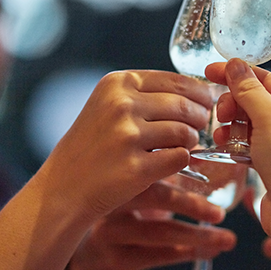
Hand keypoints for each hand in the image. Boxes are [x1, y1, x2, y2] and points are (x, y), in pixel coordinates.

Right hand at [38, 70, 212, 222]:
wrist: (63, 188)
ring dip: (190, 142)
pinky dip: (181, 161)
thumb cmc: (93, 145)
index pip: (176, 81)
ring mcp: (127, 137)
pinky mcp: (135, 168)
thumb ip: (147, 94)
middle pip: (185, 107)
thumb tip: (201, 93)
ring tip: (179, 146)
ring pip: (186, 133)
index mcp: (117, 83)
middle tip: (199, 128)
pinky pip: (181, 158)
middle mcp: (121, 105)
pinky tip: (170, 162)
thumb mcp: (109, 105)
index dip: (199, 93)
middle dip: (199, 118)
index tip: (207, 102)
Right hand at [62, 179, 236, 269]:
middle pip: (157, 197)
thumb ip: (164, 178)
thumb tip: (206, 159)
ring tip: (227, 239)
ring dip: (199, 235)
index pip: (154, 166)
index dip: (185, 168)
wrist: (88, 265)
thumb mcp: (139, 196)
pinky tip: (210, 251)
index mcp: (120, 176)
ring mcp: (111, 232)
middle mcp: (111, 200)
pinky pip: (159, 255)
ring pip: (162, 232)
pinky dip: (189, 252)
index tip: (213, 171)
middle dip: (194, 205)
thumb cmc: (123, 220)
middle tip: (220, 213)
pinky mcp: (117, 260)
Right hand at [205, 58, 270, 235]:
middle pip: (258, 100)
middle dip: (235, 104)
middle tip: (221, 113)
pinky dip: (237, 141)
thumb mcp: (270, 120)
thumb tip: (235, 66)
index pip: (268, 79)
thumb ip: (249, 91)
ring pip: (252, 122)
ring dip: (233, 124)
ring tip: (222, 133)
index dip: (237, 74)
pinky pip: (251, 142)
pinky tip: (225, 145)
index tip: (211, 71)